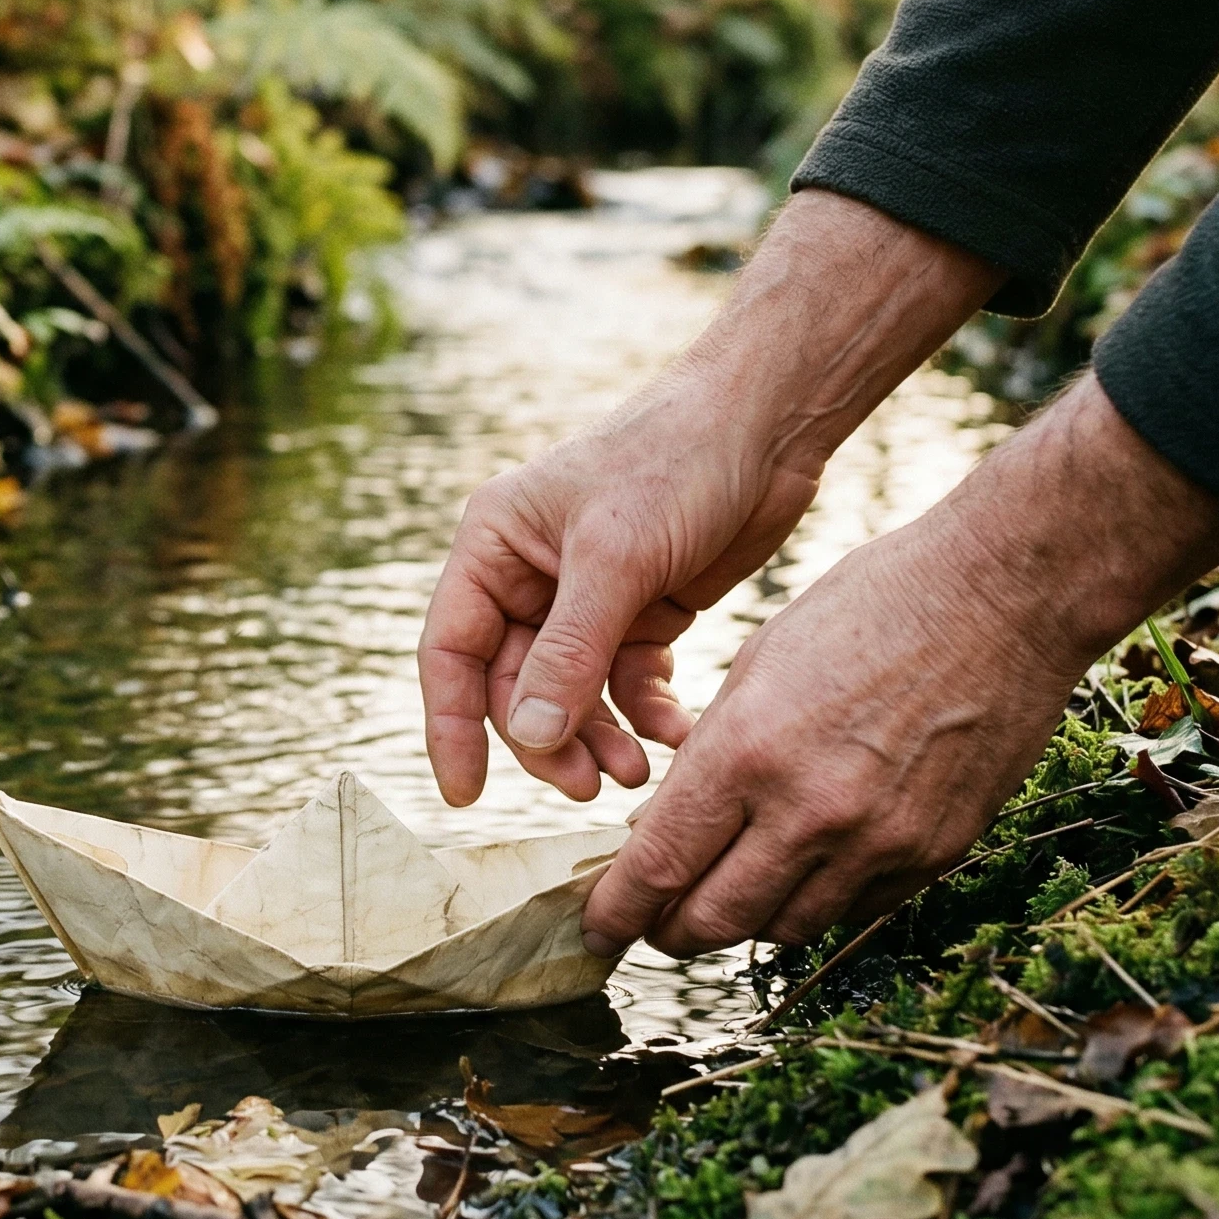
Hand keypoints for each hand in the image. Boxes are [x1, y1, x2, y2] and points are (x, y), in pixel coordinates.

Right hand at [416, 392, 820, 804]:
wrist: (769, 424)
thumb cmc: (675, 461)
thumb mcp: (614, 561)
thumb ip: (567, 654)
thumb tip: (530, 737)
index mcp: (493, 547)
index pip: (450, 653)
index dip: (451, 727)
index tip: (465, 794)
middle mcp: (528, 575)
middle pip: (513, 687)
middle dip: (548, 740)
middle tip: (589, 785)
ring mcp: (586, 598)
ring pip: (571, 696)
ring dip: (598, 738)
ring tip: (636, 773)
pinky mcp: (642, 612)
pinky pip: (627, 684)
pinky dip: (646, 713)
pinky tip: (675, 731)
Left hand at [581, 373, 1218, 956]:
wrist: (1002, 594)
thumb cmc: (868, 608)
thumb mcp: (755, 668)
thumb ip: (709, 758)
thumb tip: (666, 832)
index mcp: (747, 753)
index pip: (658, 868)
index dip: (617, 912)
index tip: (596, 928)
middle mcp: (810, 812)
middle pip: (713, 920)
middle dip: (669, 930)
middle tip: (651, 923)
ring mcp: (879, 842)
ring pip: (781, 927)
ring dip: (741, 920)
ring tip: (722, 895)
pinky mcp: (935, 853)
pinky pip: (852, 911)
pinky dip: (811, 904)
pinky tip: (797, 874)